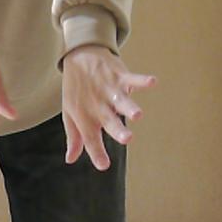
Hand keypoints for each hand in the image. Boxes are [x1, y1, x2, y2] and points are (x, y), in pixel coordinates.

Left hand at [60, 44, 155, 169]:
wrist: (79, 56)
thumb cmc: (76, 90)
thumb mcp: (70, 114)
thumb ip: (74, 138)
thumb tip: (70, 159)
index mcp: (85, 118)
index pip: (90, 139)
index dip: (97, 152)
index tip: (104, 166)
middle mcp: (97, 106)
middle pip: (108, 120)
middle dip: (117, 130)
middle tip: (127, 139)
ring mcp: (109, 90)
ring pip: (120, 101)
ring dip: (129, 107)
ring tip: (138, 115)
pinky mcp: (119, 76)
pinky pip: (131, 78)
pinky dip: (141, 80)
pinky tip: (152, 81)